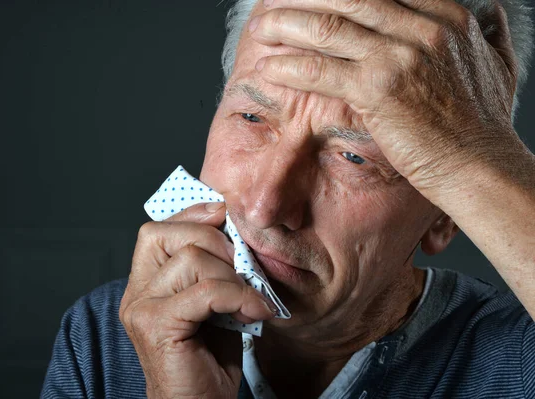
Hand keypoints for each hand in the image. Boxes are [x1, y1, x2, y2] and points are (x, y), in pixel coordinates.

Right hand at [119, 202, 275, 398]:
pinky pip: (205, 291)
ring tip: (248, 301)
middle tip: (243, 268)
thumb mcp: (213, 303)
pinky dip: (238, 297)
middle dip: (216, 242)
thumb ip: (214, 268)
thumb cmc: (209, 359)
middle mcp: (136, 292)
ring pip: (191, 258)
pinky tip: (254, 312)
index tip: (226, 216)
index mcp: (145, 282)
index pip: (158, 229)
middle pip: (168, 234)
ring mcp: (142, 308)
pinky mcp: (156, 325)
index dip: (194, 215)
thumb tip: (235, 231)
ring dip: (232, 276)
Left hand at [250, 0, 525, 198]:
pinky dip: (289, 67)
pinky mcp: (378, 89)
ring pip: (327, 28)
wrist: (479, 165)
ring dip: (286, 25)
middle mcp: (421, 28)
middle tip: (275, 3)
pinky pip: (320, 70)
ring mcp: (398, 56)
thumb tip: (491, 13)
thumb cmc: (483, 124)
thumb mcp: (497, 64)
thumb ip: (488, 34)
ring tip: (260, 30)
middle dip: (303, 0)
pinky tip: (268, 69)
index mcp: (445, 17)